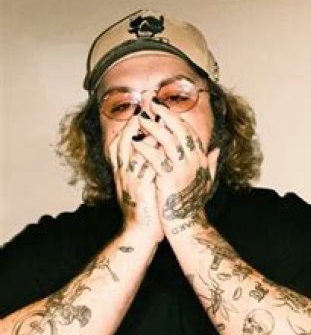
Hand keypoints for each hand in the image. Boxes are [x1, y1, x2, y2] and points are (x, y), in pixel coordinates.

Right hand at [106, 115, 163, 242]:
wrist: (141, 233)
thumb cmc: (148, 206)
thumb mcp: (148, 181)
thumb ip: (152, 162)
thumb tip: (162, 145)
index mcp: (125, 168)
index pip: (124, 138)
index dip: (133, 120)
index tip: (147, 104)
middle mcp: (124, 171)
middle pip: (125, 138)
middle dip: (137, 118)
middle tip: (148, 101)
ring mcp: (129, 180)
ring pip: (132, 150)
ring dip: (143, 133)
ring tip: (154, 116)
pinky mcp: (139, 190)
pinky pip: (143, 168)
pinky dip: (151, 155)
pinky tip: (161, 144)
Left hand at [132, 103, 219, 234]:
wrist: (187, 224)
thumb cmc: (193, 203)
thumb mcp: (206, 180)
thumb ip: (211, 162)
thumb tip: (217, 149)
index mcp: (200, 159)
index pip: (188, 131)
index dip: (175, 117)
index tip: (163, 107)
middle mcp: (194, 161)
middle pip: (179, 130)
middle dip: (164, 114)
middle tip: (150, 101)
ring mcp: (182, 169)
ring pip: (167, 140)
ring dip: (153, 127)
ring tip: (140, 118)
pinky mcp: (169, 178)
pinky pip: (155, 158)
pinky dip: (145, 148)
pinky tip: (134, 141)